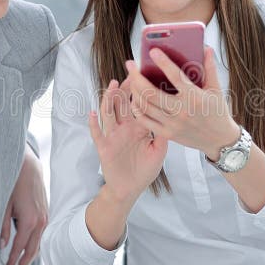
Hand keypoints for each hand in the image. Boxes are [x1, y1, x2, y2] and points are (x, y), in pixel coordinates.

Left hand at [1, 144, 47, 264]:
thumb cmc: (13, 183)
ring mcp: (46, 218)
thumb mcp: (3, 205)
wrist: (28, 166)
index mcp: (29, 221)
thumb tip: (2, 246)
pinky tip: (28, 249)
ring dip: (30, 257)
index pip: (19, 248)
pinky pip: (41, 235)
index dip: (12, 262)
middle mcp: (41, 222)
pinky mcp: (46, 213)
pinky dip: (35, 246)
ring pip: (39, 244)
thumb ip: (3, 227)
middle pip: (32, 250)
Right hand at [88, 78, 167, 206]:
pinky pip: (97, 133)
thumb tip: (171, 117)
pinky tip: (92, 113)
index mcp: (138, 127)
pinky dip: (93, 123)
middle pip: (122, 103)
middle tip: (129, 74)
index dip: (140, 92)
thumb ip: (163, 135)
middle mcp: (124, 128)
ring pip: (109, 113)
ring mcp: (113, 136)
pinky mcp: (104, 146)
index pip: (138, 105)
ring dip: (109, 99)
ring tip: (113, 85)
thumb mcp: (159, 152)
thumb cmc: (144, 170)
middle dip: (125, 89)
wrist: (129, 189)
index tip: (145, 77)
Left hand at [125, 46, 238, 159]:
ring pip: (145, 106)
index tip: (152, 51)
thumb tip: (206, 49)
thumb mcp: (216, 89)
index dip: (163, 62)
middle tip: (130, 65)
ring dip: (134, 91)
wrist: (220, 140)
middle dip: (136, 76)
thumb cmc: (218, 112)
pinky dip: (137, 109)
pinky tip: (135, 99)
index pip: (175, 76)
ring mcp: (173, 124)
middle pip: (150, 92)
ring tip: (131, 79)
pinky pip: (145, 121)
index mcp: (194, 97)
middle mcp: (181, 111)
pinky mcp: (167, 134)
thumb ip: (210, 68)